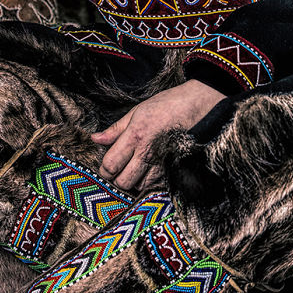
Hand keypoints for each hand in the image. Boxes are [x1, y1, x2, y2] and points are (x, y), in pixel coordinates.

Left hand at [92, 79, 223, 191]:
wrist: (196, 105)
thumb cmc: (166, 105)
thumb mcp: (137, 111)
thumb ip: (115, 129)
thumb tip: (95, 139)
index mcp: (135, 136)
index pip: (111, 164)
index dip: (104, 169)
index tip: (105, 166)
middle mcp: (148, 152)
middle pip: (123, 182)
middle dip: (116, 179)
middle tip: (118, 170)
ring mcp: (162, 162)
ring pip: (139, 186)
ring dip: (133, 181)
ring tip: (133, 170)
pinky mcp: (173, 168)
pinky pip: (156, 185)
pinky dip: (148, 182)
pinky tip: (147, 171)